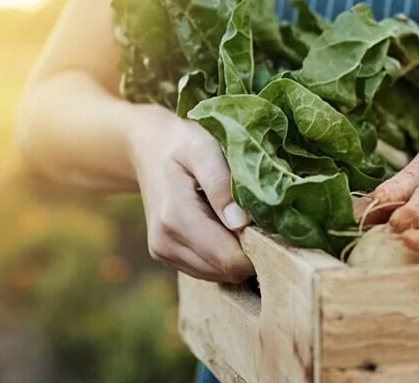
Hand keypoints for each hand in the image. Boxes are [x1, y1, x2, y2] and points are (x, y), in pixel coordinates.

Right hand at [128, 106, 254, 282]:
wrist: (147, 148)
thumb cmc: (181, 143)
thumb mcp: (203, 149)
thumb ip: (221, 184)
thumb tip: (240, 223)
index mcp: (176, 217)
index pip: (228, 258)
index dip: (258, 249)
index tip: (271, 226)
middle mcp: (166, 243)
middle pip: (225, 270)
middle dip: (250, 252)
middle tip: (260, 219)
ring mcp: (164, 253)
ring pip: (218, 275)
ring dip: (235, 254)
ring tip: (238, 219)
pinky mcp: (167, 257)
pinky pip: (207, 270)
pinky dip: (222, 255)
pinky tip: (223, 226)